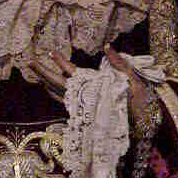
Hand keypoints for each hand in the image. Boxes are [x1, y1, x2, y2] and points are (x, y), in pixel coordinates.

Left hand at [31, 47, 149, 121]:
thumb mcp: (135, 81)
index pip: (74, 74)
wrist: (146, 131)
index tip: (50, 52)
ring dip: (46, 81)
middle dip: (43, 73)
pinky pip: (65, 100)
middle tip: (30, 61)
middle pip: (59, 84)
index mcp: (96, 89)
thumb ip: (119, 63)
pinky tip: (48, 86)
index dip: (61, 62)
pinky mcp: (85, 111)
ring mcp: (84, 106)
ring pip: (59, 93)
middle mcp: (86, 99)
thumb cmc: (142, 105)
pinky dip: (54, 91)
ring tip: (35, 71)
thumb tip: (107, 46)